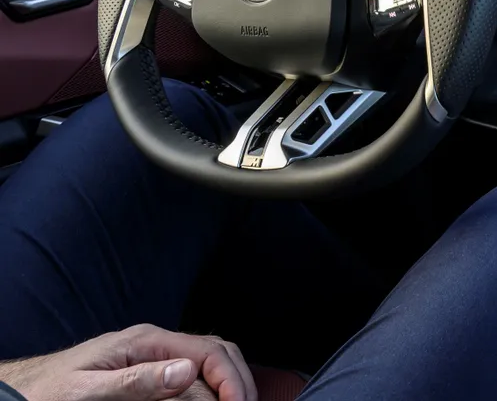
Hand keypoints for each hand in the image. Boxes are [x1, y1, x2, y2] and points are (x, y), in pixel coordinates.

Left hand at [0, 325, 255, 400]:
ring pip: (209, 362)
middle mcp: (155, 344)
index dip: (231, 378)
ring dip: (227, 383)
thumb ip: (136, 381)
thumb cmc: (47, 391)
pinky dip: (209, 388)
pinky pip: (191, 375)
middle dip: (238, 379)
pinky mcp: (148, 371)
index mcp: (145, 341)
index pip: (208, 350)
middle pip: (217, 351)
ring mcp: (153, 356)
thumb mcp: (88, 392)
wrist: (21, 391)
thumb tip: (186, 371)